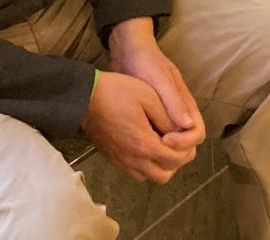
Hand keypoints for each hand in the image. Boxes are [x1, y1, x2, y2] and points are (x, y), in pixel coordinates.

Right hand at [83, 70, 199, 183]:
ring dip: (161, 165)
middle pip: (164, 175)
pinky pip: (136, 173)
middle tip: (177, 142)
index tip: (183, 133)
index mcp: (145, 144)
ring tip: (163, 144)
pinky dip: (147, 166)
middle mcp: (134, 159)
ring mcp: (122, 161)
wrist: (83, 98)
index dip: (185, 148)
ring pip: (150, 177)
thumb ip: (168, 116)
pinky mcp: (114, 159)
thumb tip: (184, 128)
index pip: (175, 159)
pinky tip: (147, 147)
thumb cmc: (116, 93)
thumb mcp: (148, 96)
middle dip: (176, 161)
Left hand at [109, 21, 204, 150]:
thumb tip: (187, 125)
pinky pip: (158, 139)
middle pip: (188, 144)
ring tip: (144, 151)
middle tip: (153, 149)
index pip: (197, 134)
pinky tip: (135, 146)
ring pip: (173, 144)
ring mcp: (166, 117)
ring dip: (163, 151)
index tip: (164, 139)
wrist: (128, 53)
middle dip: (175, 152)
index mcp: (186, 105)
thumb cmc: (147, 63)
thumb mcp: (160, 80)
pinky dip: (151, 146)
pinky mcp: (152, 118)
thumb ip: (174, 101)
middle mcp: (179, 114)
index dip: (184, 142)